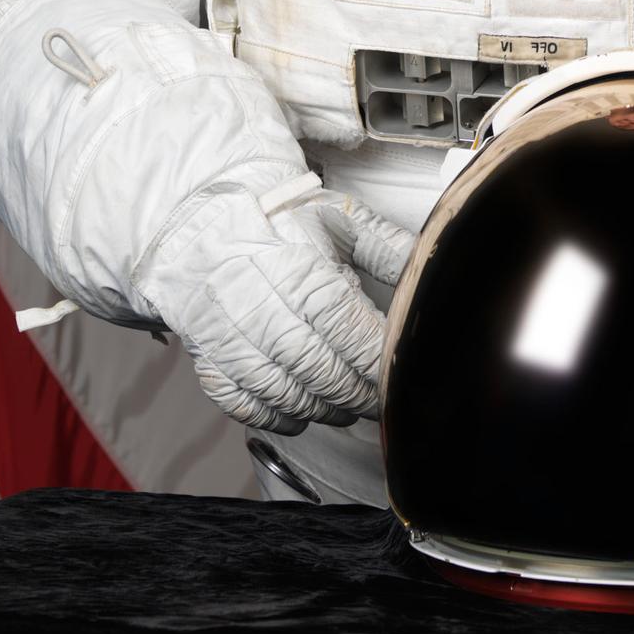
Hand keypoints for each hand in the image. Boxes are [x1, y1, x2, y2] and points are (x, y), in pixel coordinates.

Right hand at [133, 176, 414, 435]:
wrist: (206, 218)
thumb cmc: (280, 218)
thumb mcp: (340, 219)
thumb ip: (389, 249)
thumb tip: (428, 273)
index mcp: (297, 264)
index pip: (343, 325)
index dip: (371, 357)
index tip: (393, 370)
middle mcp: (257, 299)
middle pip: (313, 365)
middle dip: (352, 392)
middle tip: (374, 399)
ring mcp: (226, 330)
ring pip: (279, 389)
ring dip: (318, 408)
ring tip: (343, 406)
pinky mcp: (206, 353)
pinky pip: (239, 400)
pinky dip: (272, 415)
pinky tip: (296, 411)